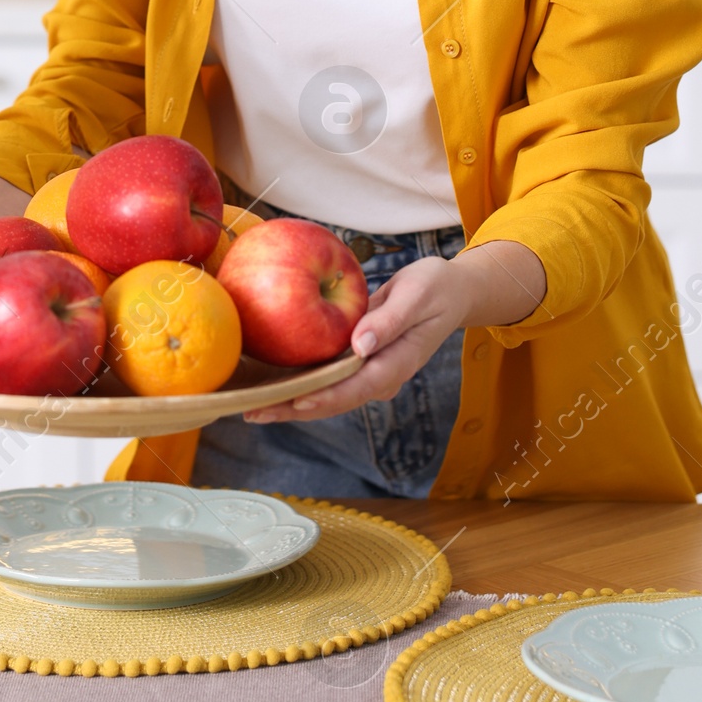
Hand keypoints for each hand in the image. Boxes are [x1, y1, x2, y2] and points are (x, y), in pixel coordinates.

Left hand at [243, 239, 545, 425]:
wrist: (450, 291)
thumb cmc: (435, 288)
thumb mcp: (417, 296)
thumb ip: (389, 321)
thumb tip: (360, 345)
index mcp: (396, 364)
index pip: (355, 388)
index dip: (323, 397)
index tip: (292, 401)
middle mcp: (380, 376)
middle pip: (333, 400)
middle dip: (293, 409)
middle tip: (252, 412)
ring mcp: (369, 371)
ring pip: (326, 393)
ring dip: (290, 401)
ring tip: (251, 405)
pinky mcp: (359, 361)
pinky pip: (326, 376)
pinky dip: (299, 380)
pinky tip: (270, 380)